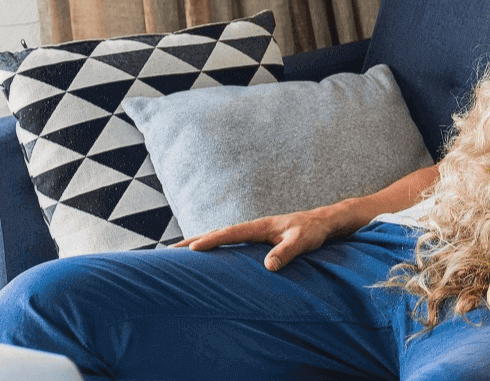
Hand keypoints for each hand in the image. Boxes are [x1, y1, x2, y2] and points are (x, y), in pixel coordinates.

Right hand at [173, 203, 364, 270]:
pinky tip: (205, 258)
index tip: (190, 250)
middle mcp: (252, 228)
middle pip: (216, 233)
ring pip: (220, 238)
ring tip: (176, 255)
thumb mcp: (302, 242)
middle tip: (167, 252)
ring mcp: (252, 233)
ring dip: (199, 244)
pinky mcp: (255, 240)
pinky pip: (229, 243)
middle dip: (192, 242)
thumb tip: (268, 267)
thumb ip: (287, 252)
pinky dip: (213, 248)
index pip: (229, 234)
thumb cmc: (312, 232)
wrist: (322, 223)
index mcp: (259, 226)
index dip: (210, 241)